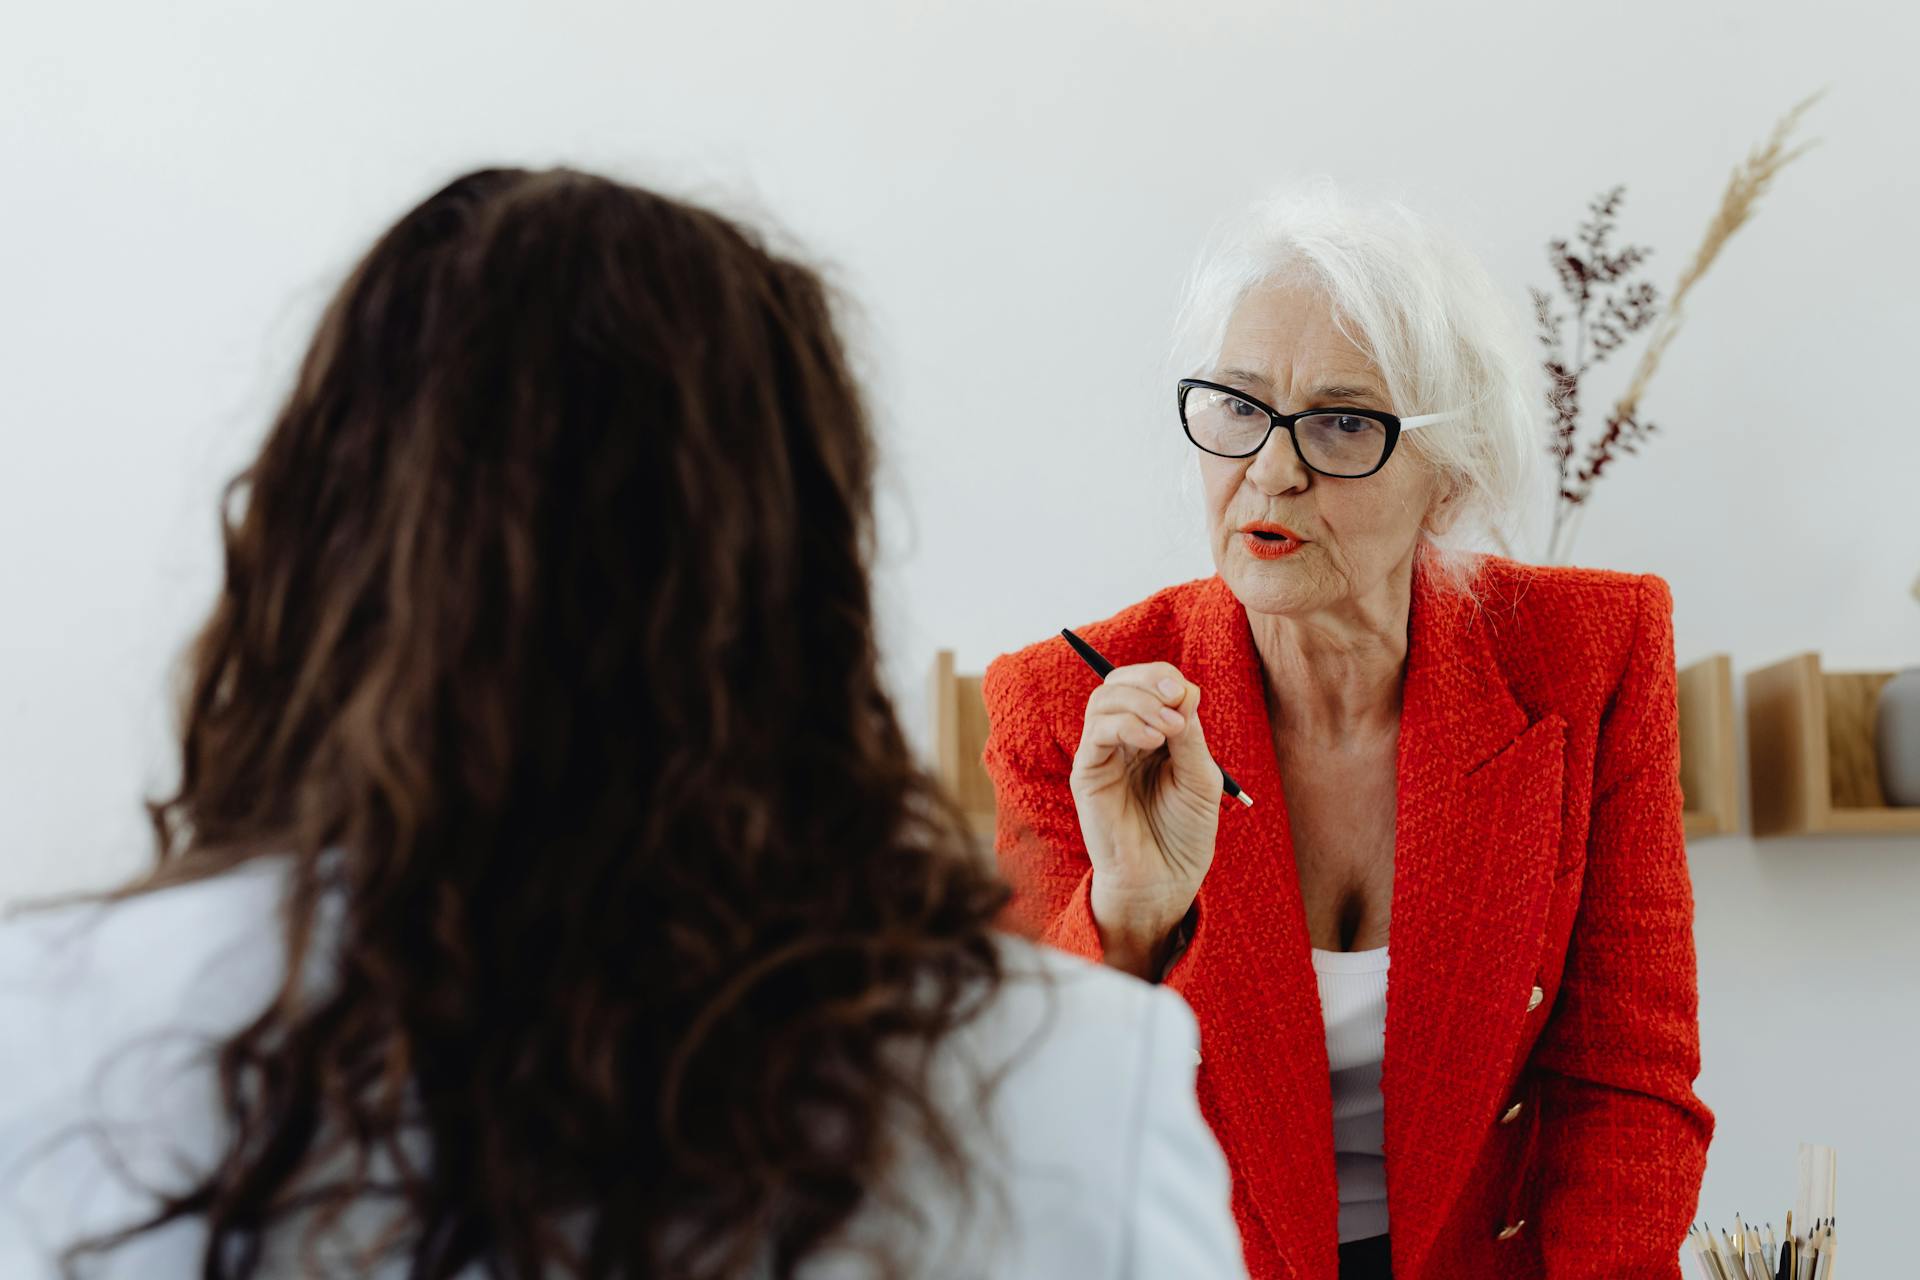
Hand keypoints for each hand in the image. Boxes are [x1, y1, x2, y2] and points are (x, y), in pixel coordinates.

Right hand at [1069, 662, 1222, 978]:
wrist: (1165, 881)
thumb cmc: (1184, 834)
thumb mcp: (1200, 777)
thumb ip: (1190, 735)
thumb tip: (1185, 689)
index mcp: (1151, 735)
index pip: (1147, 684)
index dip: (1165, 679)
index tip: (1189, 697)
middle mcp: (1123, 740)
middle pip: (1119, 682)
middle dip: (1149, 680)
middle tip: (1176, 700)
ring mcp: (1102, 756)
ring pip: (1103, 700)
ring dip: (1140, 702)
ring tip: (1170, 730)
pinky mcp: (1087, 774)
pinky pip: (1096, 733)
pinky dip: (1125, 725)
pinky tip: (1153, 741)